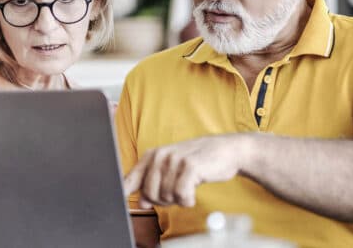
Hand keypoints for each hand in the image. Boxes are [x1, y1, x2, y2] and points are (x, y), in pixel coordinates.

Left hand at [123, 134, 252, 208]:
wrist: (226, 150)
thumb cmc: (198, 160)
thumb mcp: (172, 169)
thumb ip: (154, 184)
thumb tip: (141, 202)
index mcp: (152, 155)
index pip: (131, 178)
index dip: (126, 192)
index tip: (127, 202)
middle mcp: (160, 155)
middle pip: (149, 193)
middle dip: (162, 201)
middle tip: (175, 195)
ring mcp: (174, 160)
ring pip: (165, 196)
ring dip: (177, 200)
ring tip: (186, 191)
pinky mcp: (189, 166)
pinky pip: (181, 195)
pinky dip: (187, 201)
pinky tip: (192, 196)